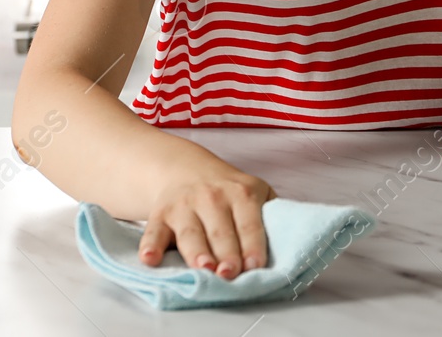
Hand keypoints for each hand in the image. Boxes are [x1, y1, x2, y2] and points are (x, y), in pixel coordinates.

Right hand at [137, 158, 275, 279]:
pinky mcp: (160, 214)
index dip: (252, 244)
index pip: (250, 222)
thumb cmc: (228, 190)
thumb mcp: (254, 190)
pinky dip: (151, 245)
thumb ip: (270, 212)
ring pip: (190, 233)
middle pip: (220, 231)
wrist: (185, 169)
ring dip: (196, 252)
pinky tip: (150, 259)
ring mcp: (185, 205)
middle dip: (226, 253)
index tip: (255, 265)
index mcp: (241, 193)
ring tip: (203, 267)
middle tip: (230, 273)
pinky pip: (154, 231)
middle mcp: (212, 197)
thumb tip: (291, 242)